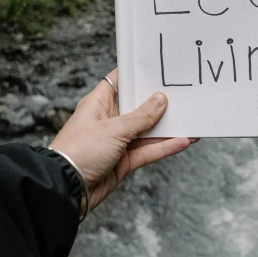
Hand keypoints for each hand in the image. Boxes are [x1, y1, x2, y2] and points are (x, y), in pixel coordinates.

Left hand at [49, 69, 196, 212]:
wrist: (66, 188)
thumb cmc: (79, 151)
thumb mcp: (114, 129)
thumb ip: (141, 116)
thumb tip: (160, 100)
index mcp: (99, 104)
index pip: (119, 82)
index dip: (136, 74)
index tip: (157, 68)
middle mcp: (108, 120)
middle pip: (138, 107)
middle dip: (159, 102)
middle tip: (182, 93)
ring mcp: (116, 142)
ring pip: (147, 131)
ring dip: (167, 128)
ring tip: (191, 119)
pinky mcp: (123, 161)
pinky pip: (148, 151)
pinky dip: (164, 147)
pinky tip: (183, 141)